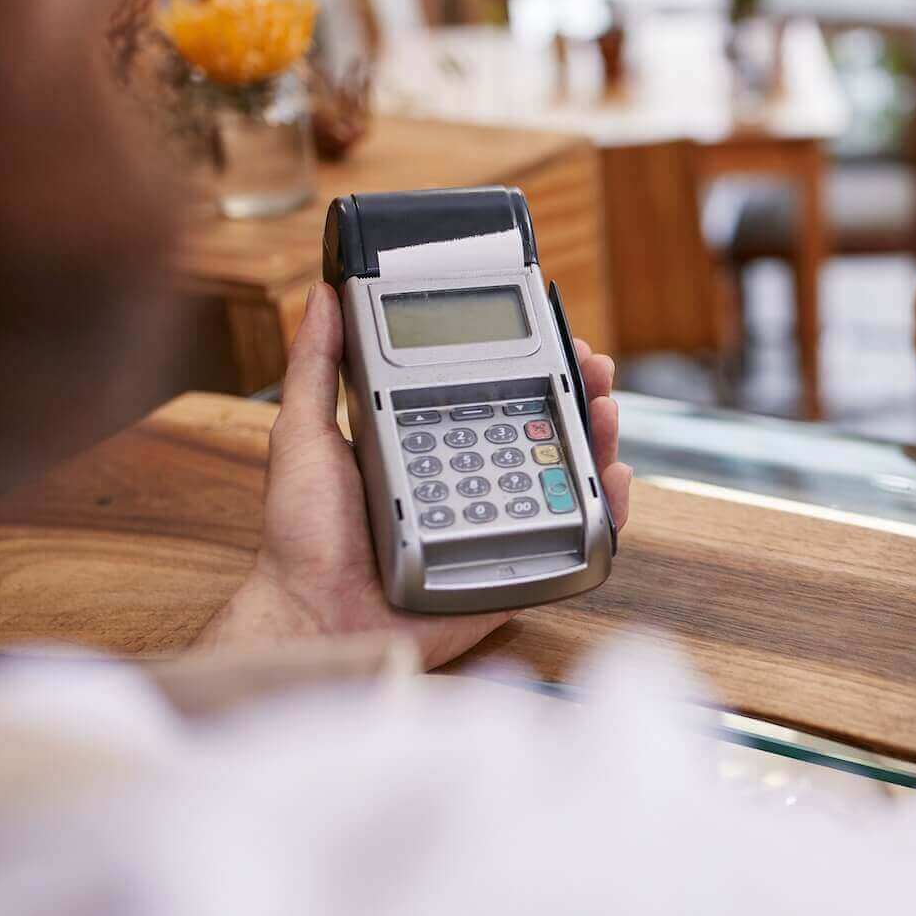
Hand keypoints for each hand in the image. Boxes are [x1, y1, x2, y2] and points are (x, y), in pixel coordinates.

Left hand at [199, 283, 633, 667]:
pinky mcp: (514, 569)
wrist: (316, 618)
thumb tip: (321, 297)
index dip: (533, 364)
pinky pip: (571, 541)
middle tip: (594, 369)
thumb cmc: (303, 539)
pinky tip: (612, 481)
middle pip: (543, 428)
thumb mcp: (304, 435)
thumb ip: (315, 367)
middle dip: (578, 393)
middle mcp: (470, 479)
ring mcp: (496, 523)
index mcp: (430, 443)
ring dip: (598, 439)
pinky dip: (605, 512)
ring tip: (606, 412)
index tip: (557, 336)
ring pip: (566, 476)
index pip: (496, 393)